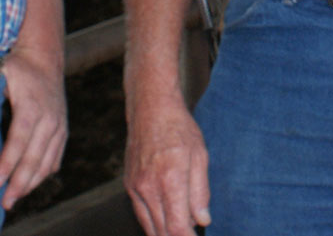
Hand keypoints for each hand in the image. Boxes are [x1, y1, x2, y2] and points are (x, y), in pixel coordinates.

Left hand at [0, 46, 68, 207]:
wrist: (46, 58)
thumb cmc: (18, 66)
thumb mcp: (0, 70)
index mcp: (32, 105)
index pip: (20, 139)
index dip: (9, 162)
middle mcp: (49, 118)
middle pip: (35, 157)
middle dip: (20, 182)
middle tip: (5, 202)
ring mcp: (59, 125)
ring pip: (48, 161)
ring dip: (32, 183)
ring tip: (14, 199)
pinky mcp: (63, 130)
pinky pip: (55, 157)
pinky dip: (44, 173)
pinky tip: (30, 185)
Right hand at [123, 93, 211, 235]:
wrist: (150, 108)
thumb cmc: (178, 128)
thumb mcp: (200, 155)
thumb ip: (201, 191)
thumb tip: (202, 220)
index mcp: (170, 179)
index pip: (177, 227)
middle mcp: (149, 187)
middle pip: (162, 232)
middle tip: (191, 232)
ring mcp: (136, 188)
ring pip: (149, 227)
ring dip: (166, 233)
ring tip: (182, 225)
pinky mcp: (129, 186)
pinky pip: (141, 214)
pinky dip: (154, 223)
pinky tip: (167, 219)